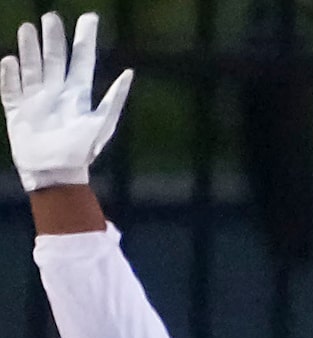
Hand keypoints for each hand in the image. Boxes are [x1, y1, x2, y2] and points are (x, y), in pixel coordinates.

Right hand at [1, 12, 130, 191]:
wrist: (57, 175)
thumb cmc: (81, 152)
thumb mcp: (102, 124)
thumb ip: (114, 99)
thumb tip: (129, 73)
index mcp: (78, 96)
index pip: (82, 61)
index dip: (85, 39)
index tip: (89, 17)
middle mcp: (56, 93)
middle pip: (54, 59)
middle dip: (53, 38)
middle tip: (51, 17)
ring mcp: (35, 100)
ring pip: (31, 67)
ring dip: (29, 48)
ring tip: (28, 28)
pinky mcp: (17, 110)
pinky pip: (10, 88)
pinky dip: (9, 75)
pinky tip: (9, 60)